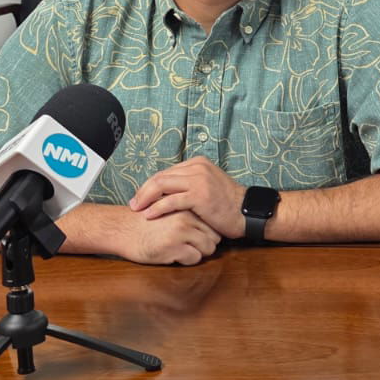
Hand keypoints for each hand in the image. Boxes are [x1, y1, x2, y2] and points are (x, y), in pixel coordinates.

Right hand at [119, 208, 220, 265]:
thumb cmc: (144, 222)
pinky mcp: (173, 247)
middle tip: (190, 246)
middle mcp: (186, 218)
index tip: (197, 237)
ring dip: (198, 253)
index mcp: (186, 206)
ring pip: (208, 248)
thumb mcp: (168, 209)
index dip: (208, 233)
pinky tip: (173, 254)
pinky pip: (194, 259)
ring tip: (182, 250)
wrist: (121, 229)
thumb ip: (187, 213)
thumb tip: (211, 226)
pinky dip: (187, 260)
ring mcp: (181, 232)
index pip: (213, 223)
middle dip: (205, 244)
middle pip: (215, 237)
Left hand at [129, 157, 246, 239]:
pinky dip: (157, 208)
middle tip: (133, 204)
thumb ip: (190, 184)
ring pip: (162, 185)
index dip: (150, 185)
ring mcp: (199, 180)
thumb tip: (167, 191)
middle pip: (160, 177)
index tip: (141, 197)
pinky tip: (149, 215)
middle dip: (143, 191)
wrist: (246, 212)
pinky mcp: (199, 195)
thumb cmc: (227, 205)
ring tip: (136, 209)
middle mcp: (197, 167)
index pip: (166, 172)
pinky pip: (171, 201)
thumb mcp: (208, 186)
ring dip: (145, 198)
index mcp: (198, 163)